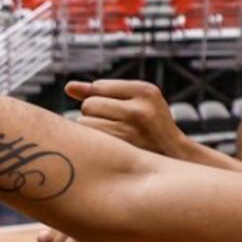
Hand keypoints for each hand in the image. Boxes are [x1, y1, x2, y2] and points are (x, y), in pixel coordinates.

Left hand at [65, 80, 198, 161]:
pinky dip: (92, 141)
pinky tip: (108, 145)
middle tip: (114, 123)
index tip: (114, 108)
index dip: (100, 98)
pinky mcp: (121, 151)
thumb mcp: (135, 100)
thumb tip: (68, 87)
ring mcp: (130, 132)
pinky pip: (89, 139)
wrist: (174, 155)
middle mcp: (139, 110)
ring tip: (113, 133)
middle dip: (94, 112)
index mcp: (144, 91)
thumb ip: (100, 92)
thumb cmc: (148, 124)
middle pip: (89, 104)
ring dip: (91, 128)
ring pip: (84, 122)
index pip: (98, 86)